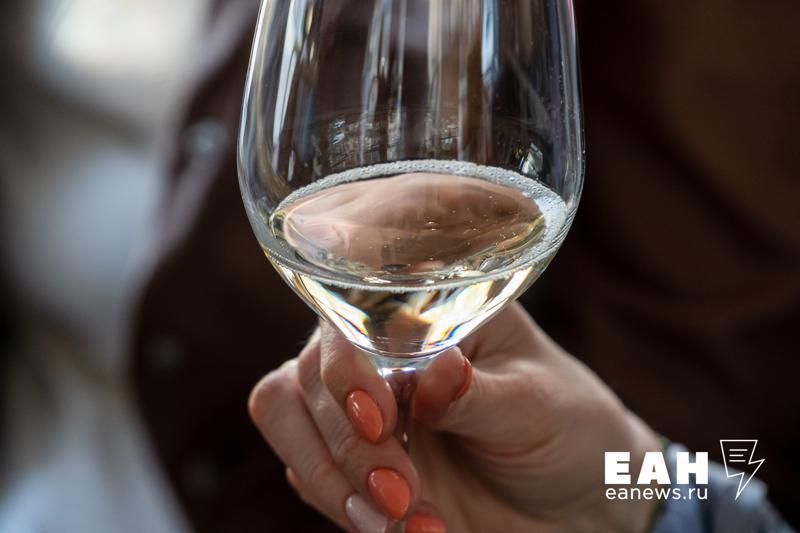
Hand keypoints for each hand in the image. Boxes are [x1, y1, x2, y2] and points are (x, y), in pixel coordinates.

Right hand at [249, 303, 660, 531]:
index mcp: (425, 316)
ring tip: (401, 521)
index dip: (345, 369)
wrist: (577, 501)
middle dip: (345, 443)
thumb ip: (480, 391)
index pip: (349, 319)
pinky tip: (412, 530)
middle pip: (303, 378)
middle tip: (400, 492)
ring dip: (334, 480)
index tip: (379, 423)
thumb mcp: (537, 403)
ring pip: (286, 422)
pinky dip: (348, 509)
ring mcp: (361, 410)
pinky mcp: (354, 463)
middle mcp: (381, 356)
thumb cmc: (567, 426)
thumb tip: (439, 369)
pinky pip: (311, 479)